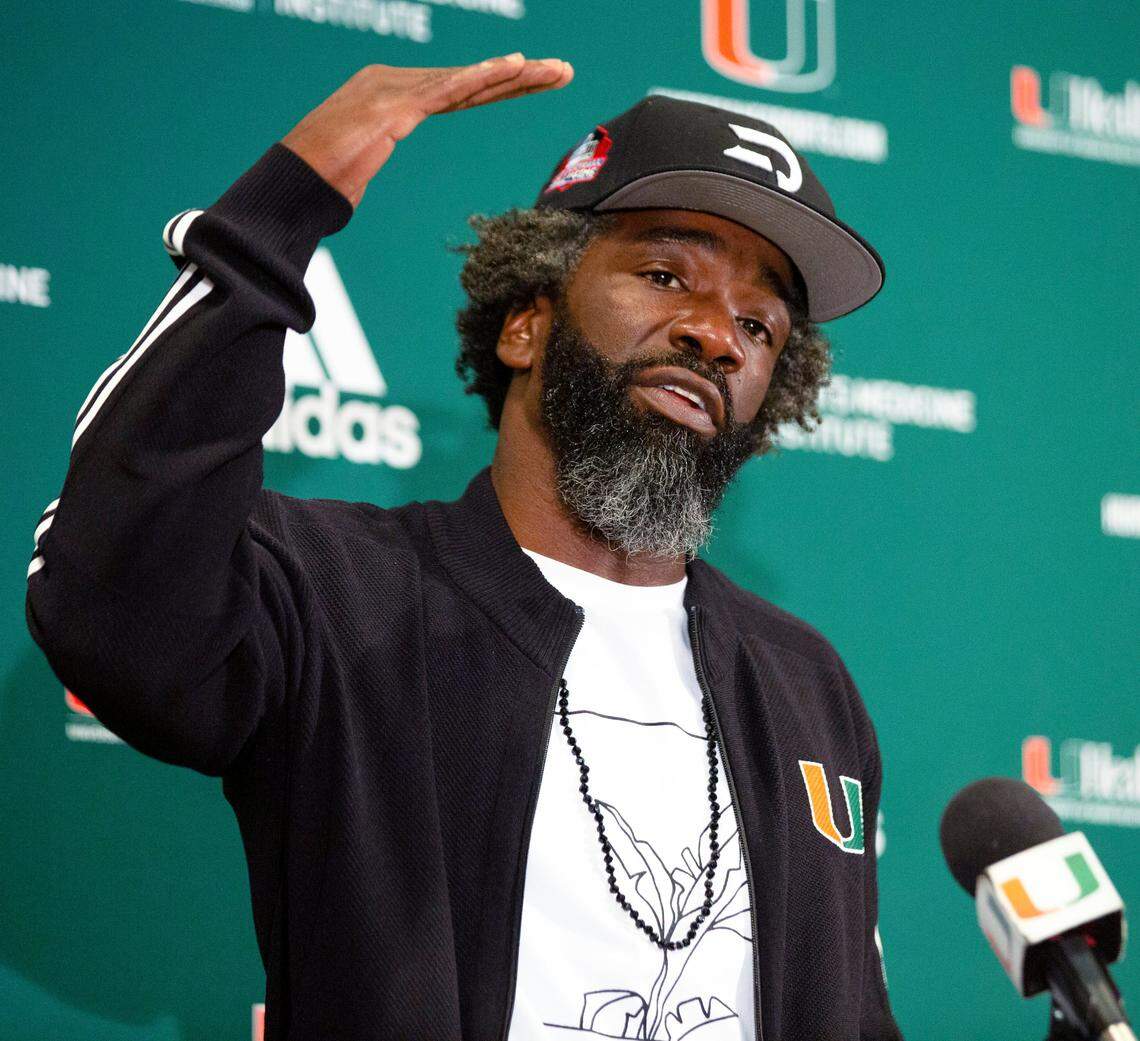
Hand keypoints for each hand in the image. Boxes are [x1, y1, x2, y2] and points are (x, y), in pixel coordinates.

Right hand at [280, 54, 573, 207]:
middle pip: (471, 81)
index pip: (461, 90)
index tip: (540, 81)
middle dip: (521, 75)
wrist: (291, 185)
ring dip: (515, 75)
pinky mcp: (392, 107)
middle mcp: (396, 82)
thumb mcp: (357, 166)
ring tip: (555, 70)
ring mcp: (394, 91)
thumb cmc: (318, 183)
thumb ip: (371, 157)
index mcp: (393, 94)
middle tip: (564, 70)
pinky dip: (481, 77)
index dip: (502, 85)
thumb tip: (360, 179)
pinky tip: (512, 68)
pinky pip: (446, 91)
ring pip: (467, 81)